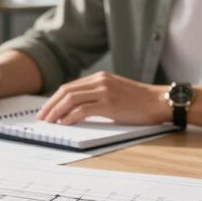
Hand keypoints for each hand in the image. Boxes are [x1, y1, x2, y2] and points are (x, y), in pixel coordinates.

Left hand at [37, 72, 170, 124]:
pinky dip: (70, 117)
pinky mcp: (109, 104)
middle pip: (66, 91)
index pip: (69, 87)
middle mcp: (100, 81)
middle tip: (42, 117)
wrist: (159, 102)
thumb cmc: (140, 102)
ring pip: (71, 99)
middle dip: (51, 105)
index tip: (46, 109)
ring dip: (56, 111)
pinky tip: (64, 123)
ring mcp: (104, 91)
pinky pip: (82, 110)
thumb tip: (77, 109)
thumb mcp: (116, 92)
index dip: (55, 99)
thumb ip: (98, 95)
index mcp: (100, 77)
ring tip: (49, 122)